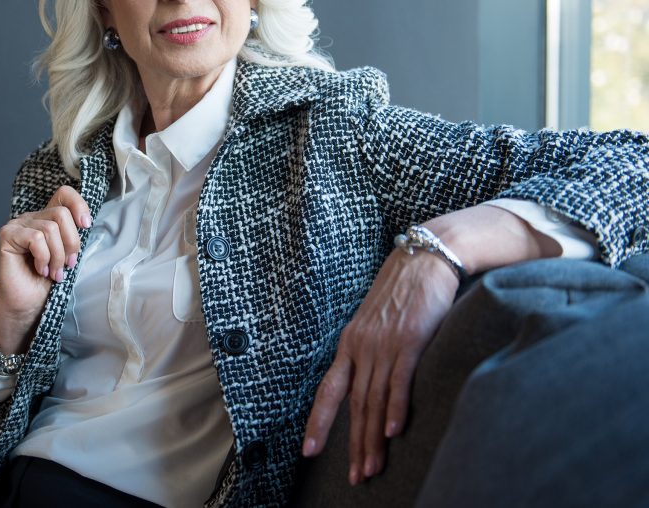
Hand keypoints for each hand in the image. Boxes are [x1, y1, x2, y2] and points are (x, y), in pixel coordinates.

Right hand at [0, 186, 91, 353]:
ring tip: (53, 272)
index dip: (78, 204)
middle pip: (61, 214)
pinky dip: (43, 257)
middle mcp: (30, 218)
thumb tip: (86, 221)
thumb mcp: (68, 254)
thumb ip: (73, 235)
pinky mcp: (7, 236)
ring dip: (57, 256)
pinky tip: (40, 269)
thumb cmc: (47, 282)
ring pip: (50, 228)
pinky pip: (36, 238)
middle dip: (71, 243)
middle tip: (68, 265)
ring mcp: (17, 225)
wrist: (28, 305)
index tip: (86, 225)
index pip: (64, 194)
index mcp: (46, 219)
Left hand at [301, 248, 457, 484]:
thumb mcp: (378, 320)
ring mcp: (385, 344)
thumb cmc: (405, 290)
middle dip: (352, 444)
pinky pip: (400, 380)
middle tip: (355, 477)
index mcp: (351, 343)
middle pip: (354, 404)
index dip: (318, 422)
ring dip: (373, 438)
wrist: (426, 257)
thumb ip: (373, 349)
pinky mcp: (411, 339)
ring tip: (371, 469)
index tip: (308, 451)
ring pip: (374, 399)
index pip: (330, 390)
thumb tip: (374, 379)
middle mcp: (362, 346)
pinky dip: (395, 408)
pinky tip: (394, 432)